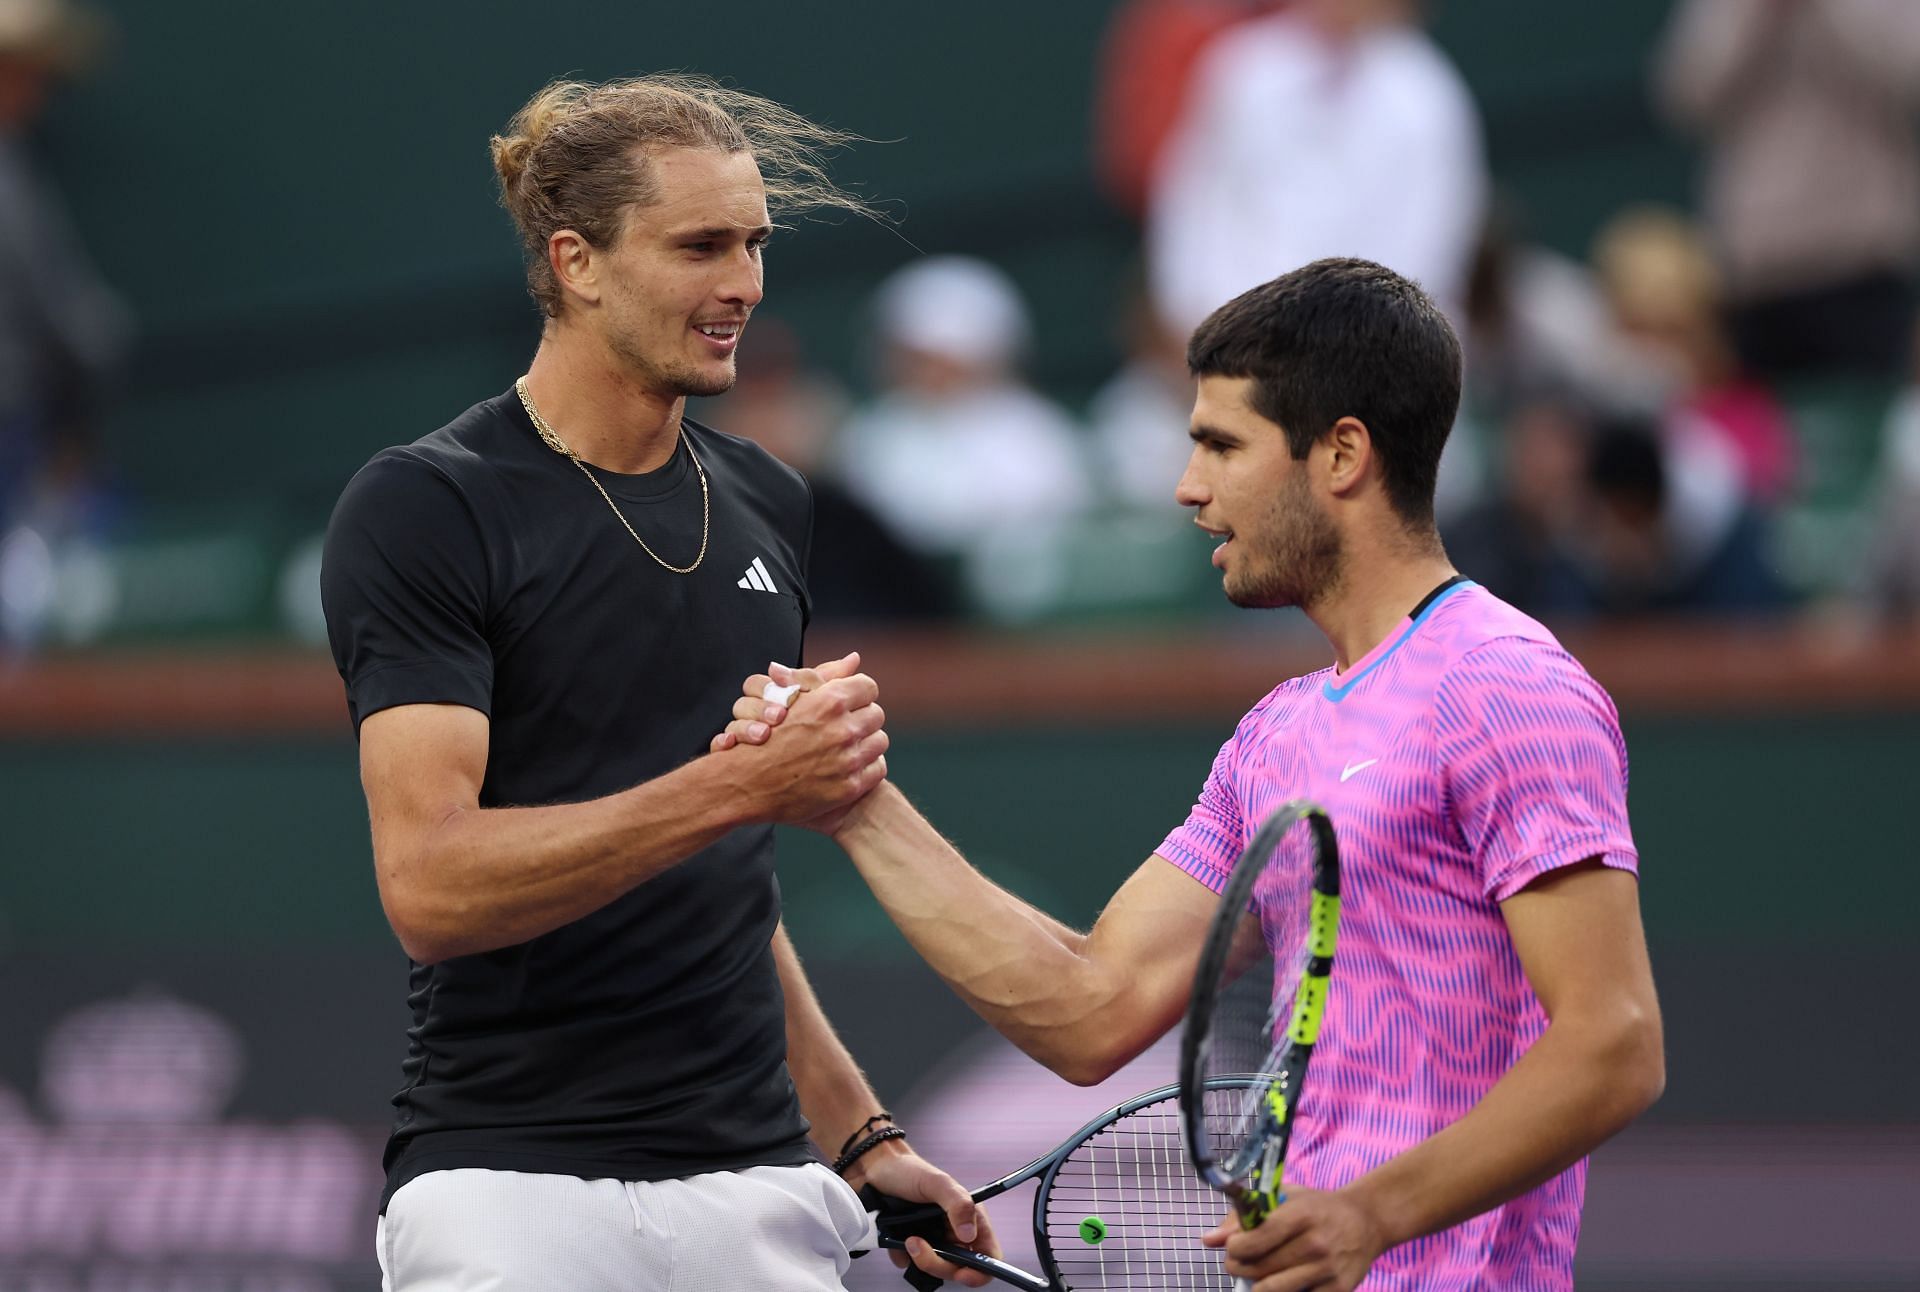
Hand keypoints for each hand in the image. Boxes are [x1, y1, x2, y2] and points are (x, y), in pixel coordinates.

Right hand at [707, 653, 888, 827]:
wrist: (748, 784)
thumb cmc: (767, 736)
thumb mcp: (791, 697)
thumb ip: (825, 675)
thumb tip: (855, 658)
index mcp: (830, 702)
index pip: (868, 687)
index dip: (856, 694)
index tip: (847, 703)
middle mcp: (843, 730)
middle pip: (876, 714)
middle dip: (862, 718)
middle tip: (845, 726)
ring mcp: (848, 760)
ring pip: (880, 741)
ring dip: (865, 742)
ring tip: (845, 746)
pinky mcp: (851, 787)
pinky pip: (878, 768)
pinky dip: (865, 766)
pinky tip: (847, 766)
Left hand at [850, 1140, 1001, 1288]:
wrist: (874, 1168)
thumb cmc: (908, 1170)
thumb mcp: (937, 1183)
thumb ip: (958, 1204)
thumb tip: (969, 1235)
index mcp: (969, 1217)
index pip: (987, 1254)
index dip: (981, 1269)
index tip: (962, 1273)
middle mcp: (953, 1232)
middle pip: (959, 1268)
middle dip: (939, 1263)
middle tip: (917, 1243)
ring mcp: (933, 1241)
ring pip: (935, 1270)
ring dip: (920, 1260)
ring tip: (905, 1237)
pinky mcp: (911, 1247)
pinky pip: (910, 1266)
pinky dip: (902, 1257)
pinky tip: (894, 1238)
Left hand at [1202, 1187, 1387, 1291]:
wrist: (1366, 1222)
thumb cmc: (1317, 1208)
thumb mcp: (1284, 1198)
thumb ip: (1244, 1215)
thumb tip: (1208, 1240)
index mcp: (1300, 1215)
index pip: (1255, 1239)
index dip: (1235, 1247)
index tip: (1234, 1245)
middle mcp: (1315, 1244)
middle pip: (1258, 1268)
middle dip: (1239, 1267)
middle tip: (1240, 1261)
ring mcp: (1327, 1270)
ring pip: (1271, 1290)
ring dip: (1256, 1285)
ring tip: (1258, 1273)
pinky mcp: (1337, 1291)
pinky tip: (1284, 1280)